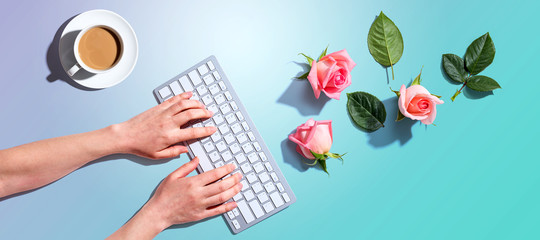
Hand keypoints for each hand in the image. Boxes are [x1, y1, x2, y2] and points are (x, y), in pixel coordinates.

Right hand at [107, 158, 241, 238]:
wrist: (158, 212)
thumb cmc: (164, 194)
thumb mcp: (173, 176)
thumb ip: (187, 167)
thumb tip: (197, 159)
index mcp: (192, 183)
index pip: (214, 175)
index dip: (225, 169)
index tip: (232, 166)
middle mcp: (198, 194)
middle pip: (221, 186)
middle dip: (233, 180)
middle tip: (239, 175)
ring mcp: (200, 205)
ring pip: (221, 198)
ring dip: (233, 191)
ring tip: (240, 186)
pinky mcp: (200, 215)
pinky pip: (217, 211)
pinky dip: (227, 207)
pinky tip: (234, 203)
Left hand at [115, 92, 215, 158]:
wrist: (125, 136)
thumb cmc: (140, 146)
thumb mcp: (158, 155)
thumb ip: (174, 152)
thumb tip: (186, 150)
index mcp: (170, 136)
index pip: (193, 132)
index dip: (205, 131)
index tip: (212, 129)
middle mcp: (169, 123)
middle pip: (191, 114)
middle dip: (203, 113)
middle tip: (210, 114)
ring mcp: (163, 113)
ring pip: (184, 104)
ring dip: (195, 103)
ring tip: (202, 105)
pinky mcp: (158, 108)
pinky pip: (173, 100)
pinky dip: (182, 96)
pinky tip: (189, 95)